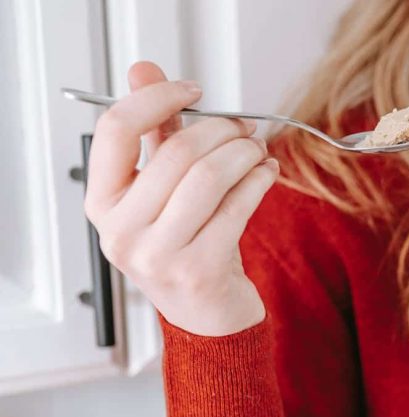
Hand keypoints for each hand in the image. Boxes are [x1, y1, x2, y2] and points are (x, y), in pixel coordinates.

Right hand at [84, 61, 276, 336]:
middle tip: (245, 128)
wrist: (206, 316)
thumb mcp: (160, 191)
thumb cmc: (184, 247)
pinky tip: (268, 173)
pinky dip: (259, 180)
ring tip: (258, 150)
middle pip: (175, 152)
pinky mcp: (200, 269)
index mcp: (103, 203)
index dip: (157, 98)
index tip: (192, 90)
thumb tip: (144, 70)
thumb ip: (155, 133)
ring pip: (208, 177)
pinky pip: (237, 207)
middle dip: (221, 131)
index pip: (115, 130)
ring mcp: (159, 254)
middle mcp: (122, 230)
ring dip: (244, 154)